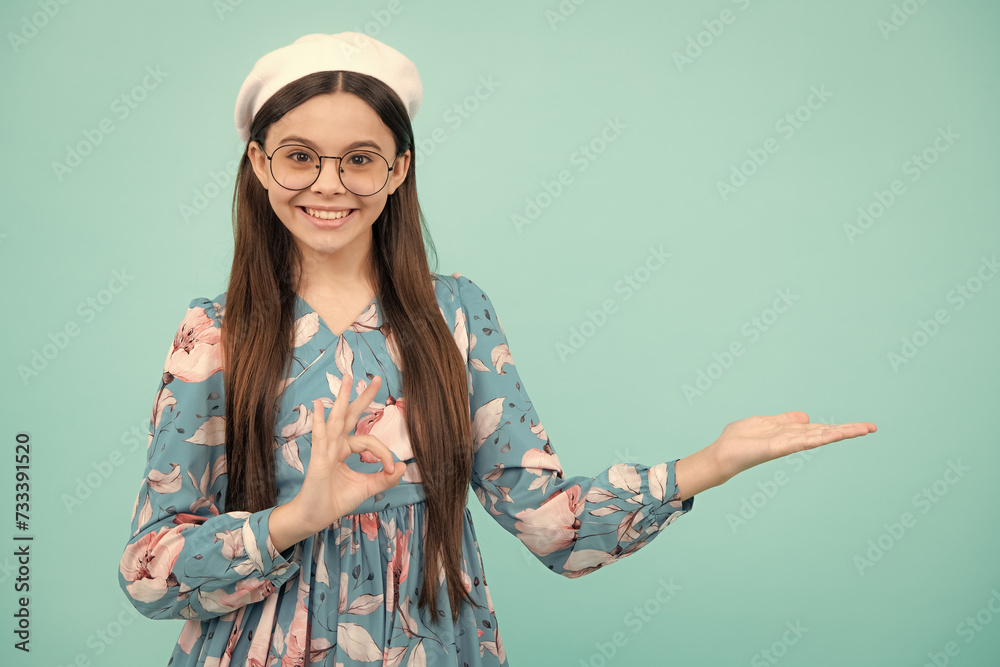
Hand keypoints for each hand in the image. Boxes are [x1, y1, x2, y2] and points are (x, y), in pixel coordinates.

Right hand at [289, 373, 404, 533]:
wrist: (314, 517)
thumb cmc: (334, 501)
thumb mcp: (366, 488)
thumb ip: (384, 478)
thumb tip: (403, 466)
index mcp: (345, 449)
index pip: (369, 441)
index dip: (384, 453)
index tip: (392, 469)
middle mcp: (335, 445)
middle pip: (350, 416)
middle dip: (363, 397)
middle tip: (377, 380)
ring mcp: (325, 450)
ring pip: (337, 420)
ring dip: (343, 398)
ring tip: (348, 379)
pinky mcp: (319, 460)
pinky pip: (321, 438)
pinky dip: (320, 421)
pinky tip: (320, 406)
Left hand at [675, 411, 876, 499]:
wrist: (722, 454)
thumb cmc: (740, 440)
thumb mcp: (765, 423)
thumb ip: (785, 420)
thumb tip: (806, 417)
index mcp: (791, 433)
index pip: (820, 428)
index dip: (841, 427)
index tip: (862, 425)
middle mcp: (793, 440)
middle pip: (825, 433)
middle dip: (848, 430)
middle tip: (872, 427)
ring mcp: (787, 444)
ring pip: (818, 437)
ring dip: (840, 433)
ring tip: (862, 429)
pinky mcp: (777, 448)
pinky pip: (800, 441)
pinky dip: (816, 437)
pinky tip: (831, 433)